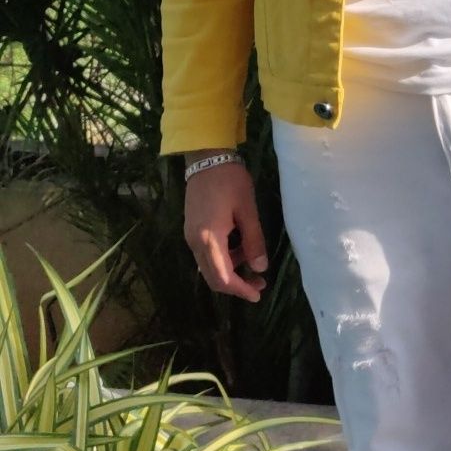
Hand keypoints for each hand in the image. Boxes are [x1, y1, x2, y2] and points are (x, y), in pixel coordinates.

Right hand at [184, 162, 268, 303]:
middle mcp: (195, 242)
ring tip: (252, 260)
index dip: (240, 290)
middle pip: (212, 277)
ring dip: (230, 269)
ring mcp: (190, 236)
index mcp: (209, 239)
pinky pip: (205, 253)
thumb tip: (260, 268)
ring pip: (209, 266)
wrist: (206, 157)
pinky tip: (238, 246)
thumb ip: (254, 241)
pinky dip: (222, 257)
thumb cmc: (230, 181)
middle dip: (236, 284)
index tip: (258, 293)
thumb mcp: (247, 210)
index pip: (223, 277)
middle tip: (259, 282)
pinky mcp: (191, 228)